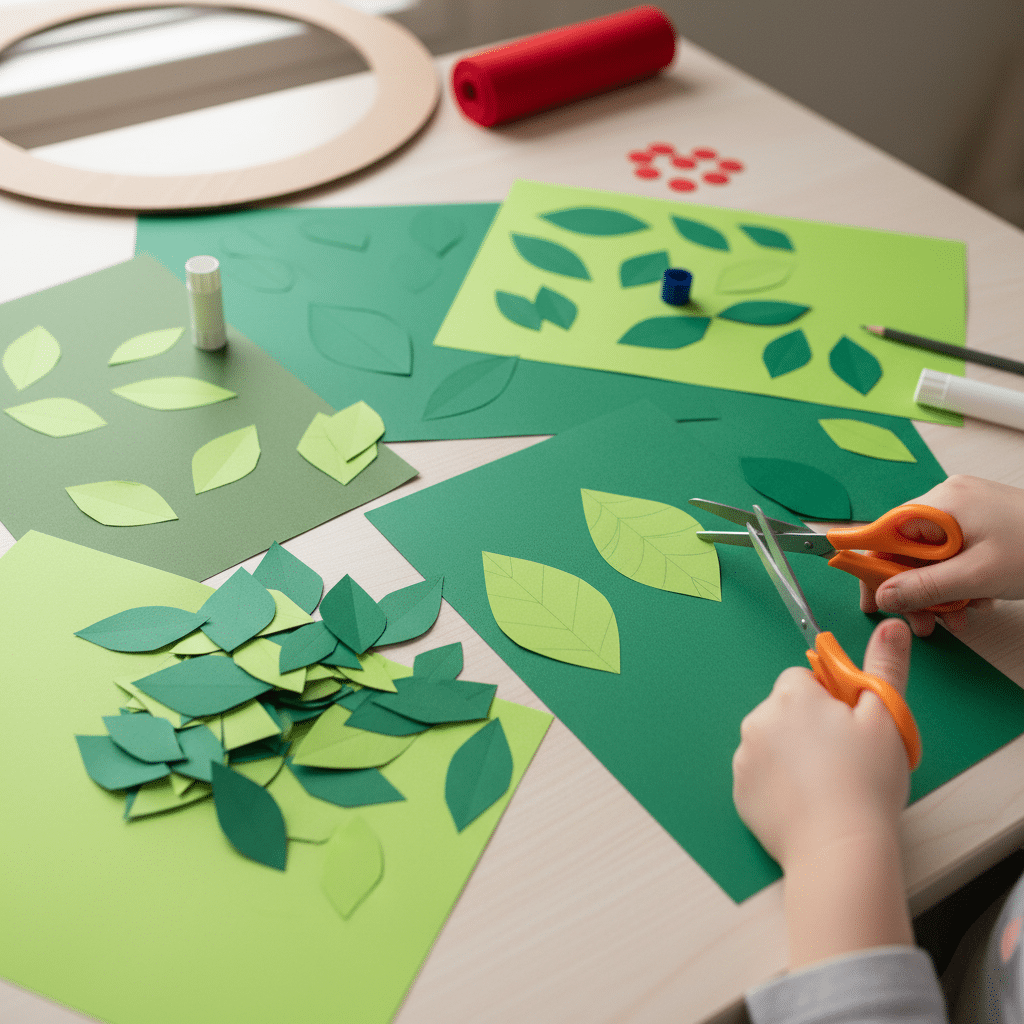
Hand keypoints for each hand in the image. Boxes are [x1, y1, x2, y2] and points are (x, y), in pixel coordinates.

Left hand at [733, 618, 910, 871]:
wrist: (838, 848)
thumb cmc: (866, 782)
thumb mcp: (886, 718)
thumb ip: (885, 667)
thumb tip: (890, 627)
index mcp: (791, 695)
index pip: (804, 679)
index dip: (831, 701)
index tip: (850, 726)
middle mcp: (758, 719)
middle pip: (786, 710)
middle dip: (810, 726)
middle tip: (844, 759)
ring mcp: (744, 756)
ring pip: (773, 743)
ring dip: (793, 755)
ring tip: (827, 786)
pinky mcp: (739, 791)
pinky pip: (761, 776)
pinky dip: (780, 785)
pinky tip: (806, 804)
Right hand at [860, 475, 1023, 636]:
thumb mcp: (977, 577)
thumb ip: (924, 587)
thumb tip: (884, 596)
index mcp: (942, 502)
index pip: (884, 533)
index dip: (872, 568)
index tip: (870, 600)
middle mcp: (948, 499)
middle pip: (907, 548)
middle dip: (913, 589)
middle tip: (922, 623)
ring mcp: (966, 509)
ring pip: (930, 555)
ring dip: (938, 591)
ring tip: (956, 618)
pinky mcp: (981, 522)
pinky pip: (952, 553)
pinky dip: (957, 580)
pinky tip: (975, 601)